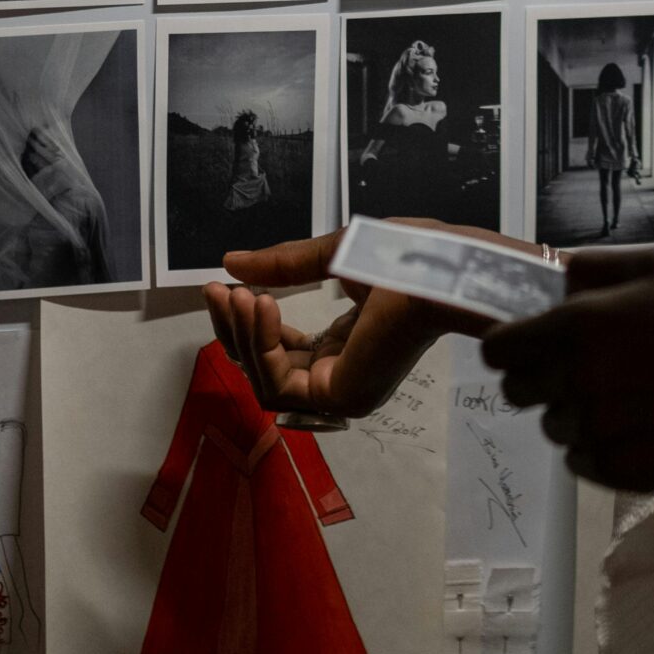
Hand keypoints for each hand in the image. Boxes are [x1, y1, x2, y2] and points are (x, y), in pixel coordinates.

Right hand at [205, 224, 515, 418]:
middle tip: (216, 290)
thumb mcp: (331, 256)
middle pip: (265, 368)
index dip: (246, 321)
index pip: (280, 349)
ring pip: (264, 381)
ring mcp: (342, 392)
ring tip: (238, 294)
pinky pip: (278, 383)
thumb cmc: (402, 257)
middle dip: (234, 329)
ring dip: (243, 336)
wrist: (437, 266)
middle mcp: (342, 374)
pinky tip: (260, 304)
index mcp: (345, 344)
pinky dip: (261, 344)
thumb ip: (283, 265)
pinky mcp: (340, 397)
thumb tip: (230, 261)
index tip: (223, 286)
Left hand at [480, 248, 653, 490]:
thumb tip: (559, 280)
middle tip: (580, 367)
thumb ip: (597, 267)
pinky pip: (581, 462)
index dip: (507, 344)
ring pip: (554, 426)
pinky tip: (633, 426)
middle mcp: (579, 381)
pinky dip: (596, 447)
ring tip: (621, 397)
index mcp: (581, 326)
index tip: (524, 343)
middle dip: (537, 376)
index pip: (501, 348)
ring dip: (572, 412)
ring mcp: (600, 432)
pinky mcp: (623, 472)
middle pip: (519, 391)